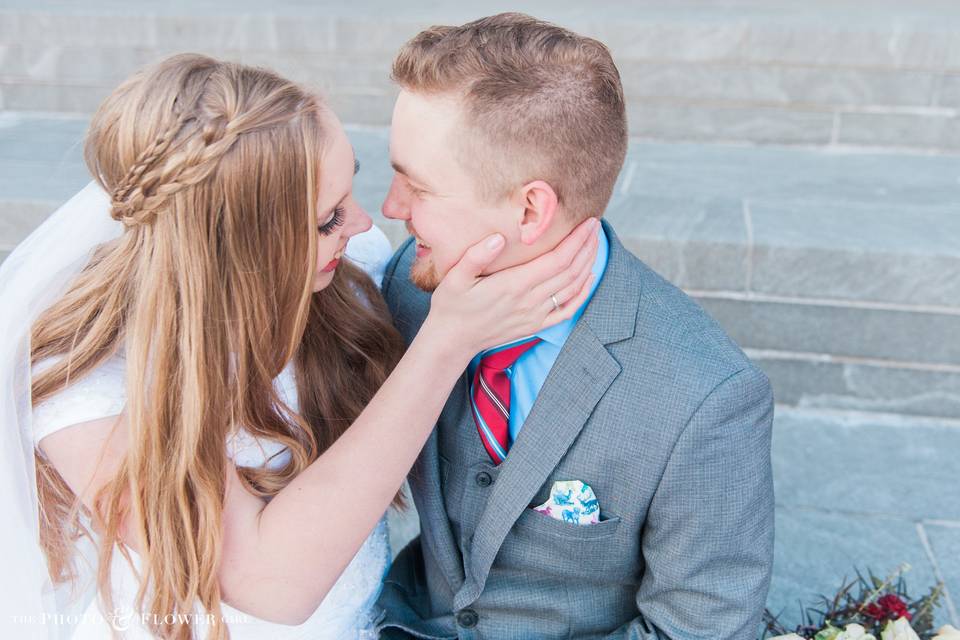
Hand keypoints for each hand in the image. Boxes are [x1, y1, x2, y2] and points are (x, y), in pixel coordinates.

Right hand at [424, 217, 599, 357]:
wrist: (452, 340)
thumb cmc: (452, 305)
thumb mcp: (455, 277)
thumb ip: (476, 255)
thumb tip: (498, 238)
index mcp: (514, 285)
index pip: (557, 259)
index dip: (577, 240)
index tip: (588, 222)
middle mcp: (530, 301)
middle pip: (570, 271)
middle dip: (587, 247)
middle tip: (595, 226)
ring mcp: (535, 315)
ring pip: (572, 288)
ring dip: (587, 265)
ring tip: (594, 244)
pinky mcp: (535, 325)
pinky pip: (567, 310)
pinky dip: (582, 293)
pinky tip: (588, 278)